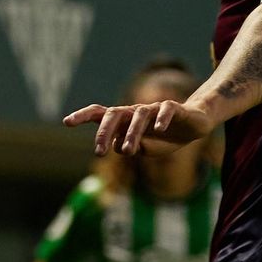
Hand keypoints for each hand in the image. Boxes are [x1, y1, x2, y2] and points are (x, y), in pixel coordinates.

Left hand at [64, 99, 213, 155]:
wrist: (195, 125)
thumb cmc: (165, 138)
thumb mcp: (145, 149)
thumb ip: (130, 147)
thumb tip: (116, 146)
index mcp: (126, 121)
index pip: (101, 114)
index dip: (83, 116)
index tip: (66, 122)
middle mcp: (137, 112)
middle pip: (114, 114)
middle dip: (104, 132)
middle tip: (99, 152)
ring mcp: (155, 109)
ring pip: (139, 116)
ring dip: (131, 133)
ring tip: (127, 150)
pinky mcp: (175, 109)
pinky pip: (166, 110)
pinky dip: (161, 118)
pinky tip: (159, 129)